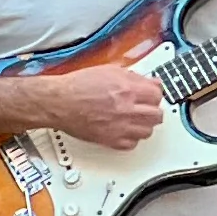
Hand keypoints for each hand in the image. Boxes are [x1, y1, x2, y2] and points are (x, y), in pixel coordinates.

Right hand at [42, 65, 168, 151]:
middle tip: (145, 108)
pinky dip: (131, 138)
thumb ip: (133, 77)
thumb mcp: (109, 71)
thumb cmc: (77, 87)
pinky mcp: (110, 140)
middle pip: (156, 115)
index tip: (150, 95)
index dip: (154, 94)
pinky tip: (125, 131)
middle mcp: (126, 109)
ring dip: (143, 125)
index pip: (158, 95)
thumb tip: (148, 82)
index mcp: (128, 89)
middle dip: (152, 110)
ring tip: (135, 120)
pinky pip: (132, 144)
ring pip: (147, 131)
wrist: (58, 102)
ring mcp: (119, 127)